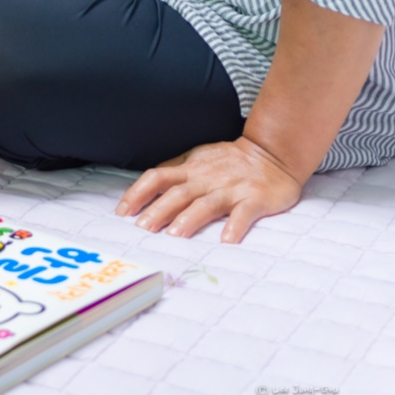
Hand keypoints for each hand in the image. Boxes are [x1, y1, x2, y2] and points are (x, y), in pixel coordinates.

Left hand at [115, 136, 303, 242]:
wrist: (272, 153)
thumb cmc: (229, 160)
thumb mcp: (197, 158)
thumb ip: (175, 171)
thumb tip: (146, 185)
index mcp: (190, 169)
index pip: (157, 177)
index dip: (138, 193)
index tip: (122, 211)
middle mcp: (206, 178)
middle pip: (177, 193)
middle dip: (158, 210)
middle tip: (142, 228)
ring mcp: (231, 189)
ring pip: (206, 204)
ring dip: (189, 219)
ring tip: (174, 235)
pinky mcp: (255, 199)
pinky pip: (244, 214)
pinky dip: (235, 226)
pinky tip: (227, 241)